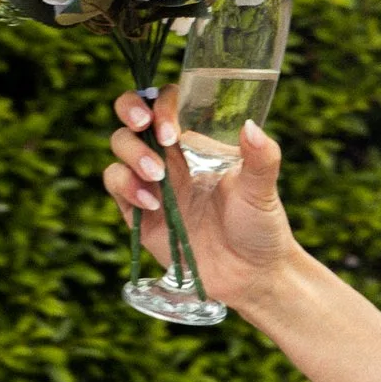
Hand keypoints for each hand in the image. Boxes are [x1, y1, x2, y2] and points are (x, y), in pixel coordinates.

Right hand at [103, 95, 297, 317]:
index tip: (172, 130)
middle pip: (133, 118)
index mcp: (197, 144)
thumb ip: (262, 158)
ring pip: (120, 148)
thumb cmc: (260, 227)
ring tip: (157, 178)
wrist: (249, 276)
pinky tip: (151, 204)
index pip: (168, 104)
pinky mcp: (138, 214)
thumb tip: (250, 125)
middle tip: (145, 126)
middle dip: (131, 112)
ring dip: (132, 154)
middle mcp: (170, 158)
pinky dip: (126, 187)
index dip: (162, 105)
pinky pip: (116, 187)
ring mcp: (152, 184)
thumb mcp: (263, 191)